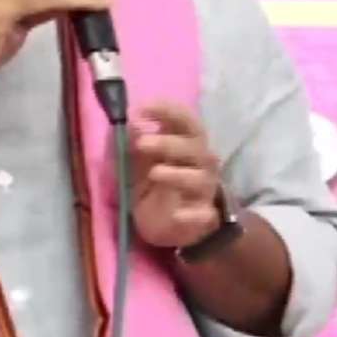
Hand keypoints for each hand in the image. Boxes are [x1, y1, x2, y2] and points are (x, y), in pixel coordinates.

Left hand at [128, 101, 223, 248]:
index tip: (140, 110)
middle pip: (193, 147)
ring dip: (177, 174)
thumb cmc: (159, 186)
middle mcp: (201, 163)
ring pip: (199, 179)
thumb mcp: (143, 164)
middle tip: (142, 143)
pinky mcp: (204, 217)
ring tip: (154, 173)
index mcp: (188, 143)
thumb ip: (139, 144)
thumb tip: (132, 123)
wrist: (173, 226)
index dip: (166, 111)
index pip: (185, 121)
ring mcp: (204, 190)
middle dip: (168, 143)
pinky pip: (203, 215)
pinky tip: (177, 215)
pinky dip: (192, 214)